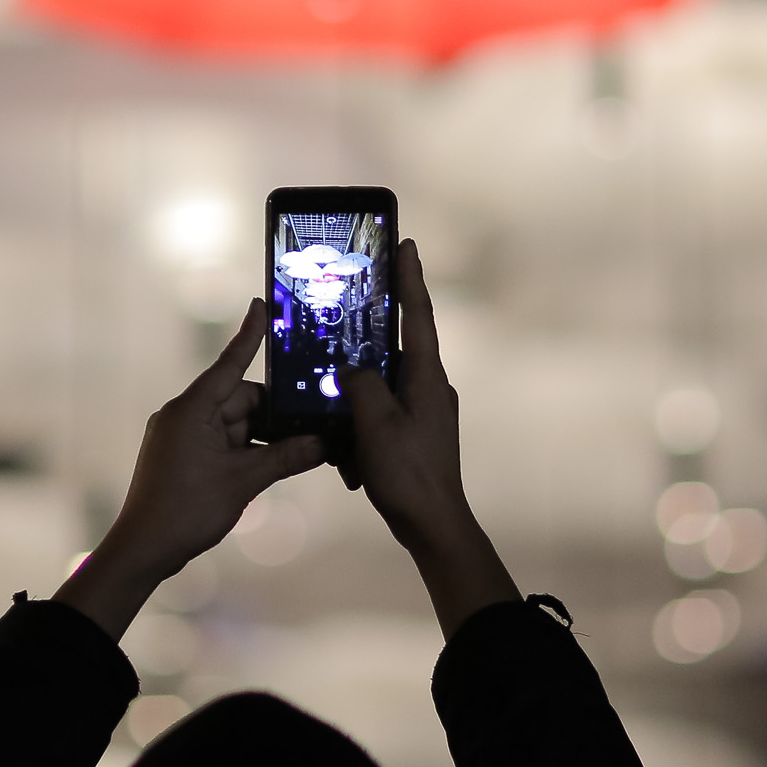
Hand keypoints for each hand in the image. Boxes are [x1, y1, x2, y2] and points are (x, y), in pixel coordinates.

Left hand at [55, 299, 324, 640]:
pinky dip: (245, 450)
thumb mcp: (243, 481)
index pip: (229, 364)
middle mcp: (184, 415)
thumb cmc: (186, 510)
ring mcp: (181, 435)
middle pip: (240, 399)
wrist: (144, 549)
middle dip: (274, 415)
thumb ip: (284, 457)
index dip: (249, 335)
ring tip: (297, 454)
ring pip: (234, 423)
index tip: (261, 304)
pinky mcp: (181, 455)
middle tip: (313, 427)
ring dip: (262, 438)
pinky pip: (221, 441)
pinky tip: (270, 465)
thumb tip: (321, 444)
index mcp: (192, 409)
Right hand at [344, 241, 519, 636]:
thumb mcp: (374, 423)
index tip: (406, 242)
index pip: (419, 314)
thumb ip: (361, 384)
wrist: (432, 525)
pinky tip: (343, 448)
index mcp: (427, 378)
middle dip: (375, 329)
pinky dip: (361, 424)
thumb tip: (352, 369)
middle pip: (401, 345)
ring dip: (360, 390)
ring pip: (386, 384)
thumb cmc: (407, 473)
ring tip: (333, 387)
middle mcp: (432, 388)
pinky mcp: (416, 436)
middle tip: (353, 303)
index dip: (410, 277)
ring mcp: (427, 413)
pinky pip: (384, 415)